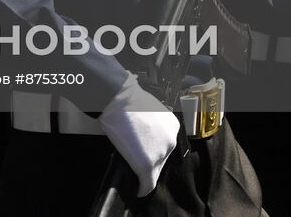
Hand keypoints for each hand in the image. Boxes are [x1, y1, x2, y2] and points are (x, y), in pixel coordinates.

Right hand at [97, 75, 178, 195]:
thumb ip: (151, 124)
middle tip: (136, 162)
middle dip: (150, 162)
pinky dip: (142, 189)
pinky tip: (138, 191)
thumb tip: (143, 135)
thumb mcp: (148, 109)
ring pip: (154, 171)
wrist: (117, 100)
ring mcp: (160, 153)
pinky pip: (147, 183)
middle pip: (162, 160)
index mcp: (173, 127)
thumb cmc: (126, 100)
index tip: (145, 154)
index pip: (165, 146)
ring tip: (136, 175)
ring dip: (144, 172)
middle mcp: (171, 141)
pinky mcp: (147, 165)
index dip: (154, 152)